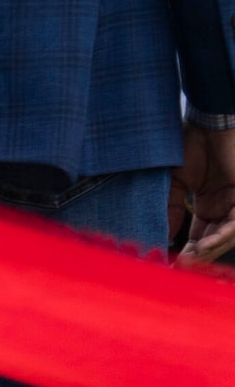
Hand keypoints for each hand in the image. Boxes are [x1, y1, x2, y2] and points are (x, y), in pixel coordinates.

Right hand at [178, 124, 234, 262]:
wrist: (212, 117)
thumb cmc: (192, 142)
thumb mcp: (174, 182)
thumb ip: (169, 209)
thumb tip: (160, 238)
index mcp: (211, 202)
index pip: (200, 235)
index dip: (185, 251)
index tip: (166, 264)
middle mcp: (227, 204)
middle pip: (214, 240)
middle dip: (196, 257)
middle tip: (176, 269)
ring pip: (227, 235)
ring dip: (208, 252)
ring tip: (188, 262)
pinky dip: (221, 237)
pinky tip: (203, 247)